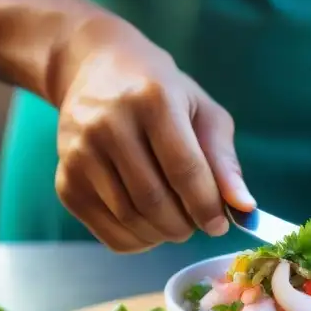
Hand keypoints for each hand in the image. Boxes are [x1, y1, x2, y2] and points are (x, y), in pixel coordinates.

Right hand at [54, 27, 254, 252]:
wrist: (95, 69)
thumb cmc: (161, 91)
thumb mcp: (201, 111)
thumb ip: (223, 160)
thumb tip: (244, 208)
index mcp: (151, 99)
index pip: (183, 169)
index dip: (207, 205)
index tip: (220, 224)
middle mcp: (108, 124)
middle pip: (154, 200)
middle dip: (185, 225)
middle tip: (197, 223)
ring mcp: (80, 153)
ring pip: (130, 219)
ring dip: (163, 234)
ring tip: (176, 221)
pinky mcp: (66, 180)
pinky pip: (108, 232)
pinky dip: (138, 241)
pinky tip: (150, 225)